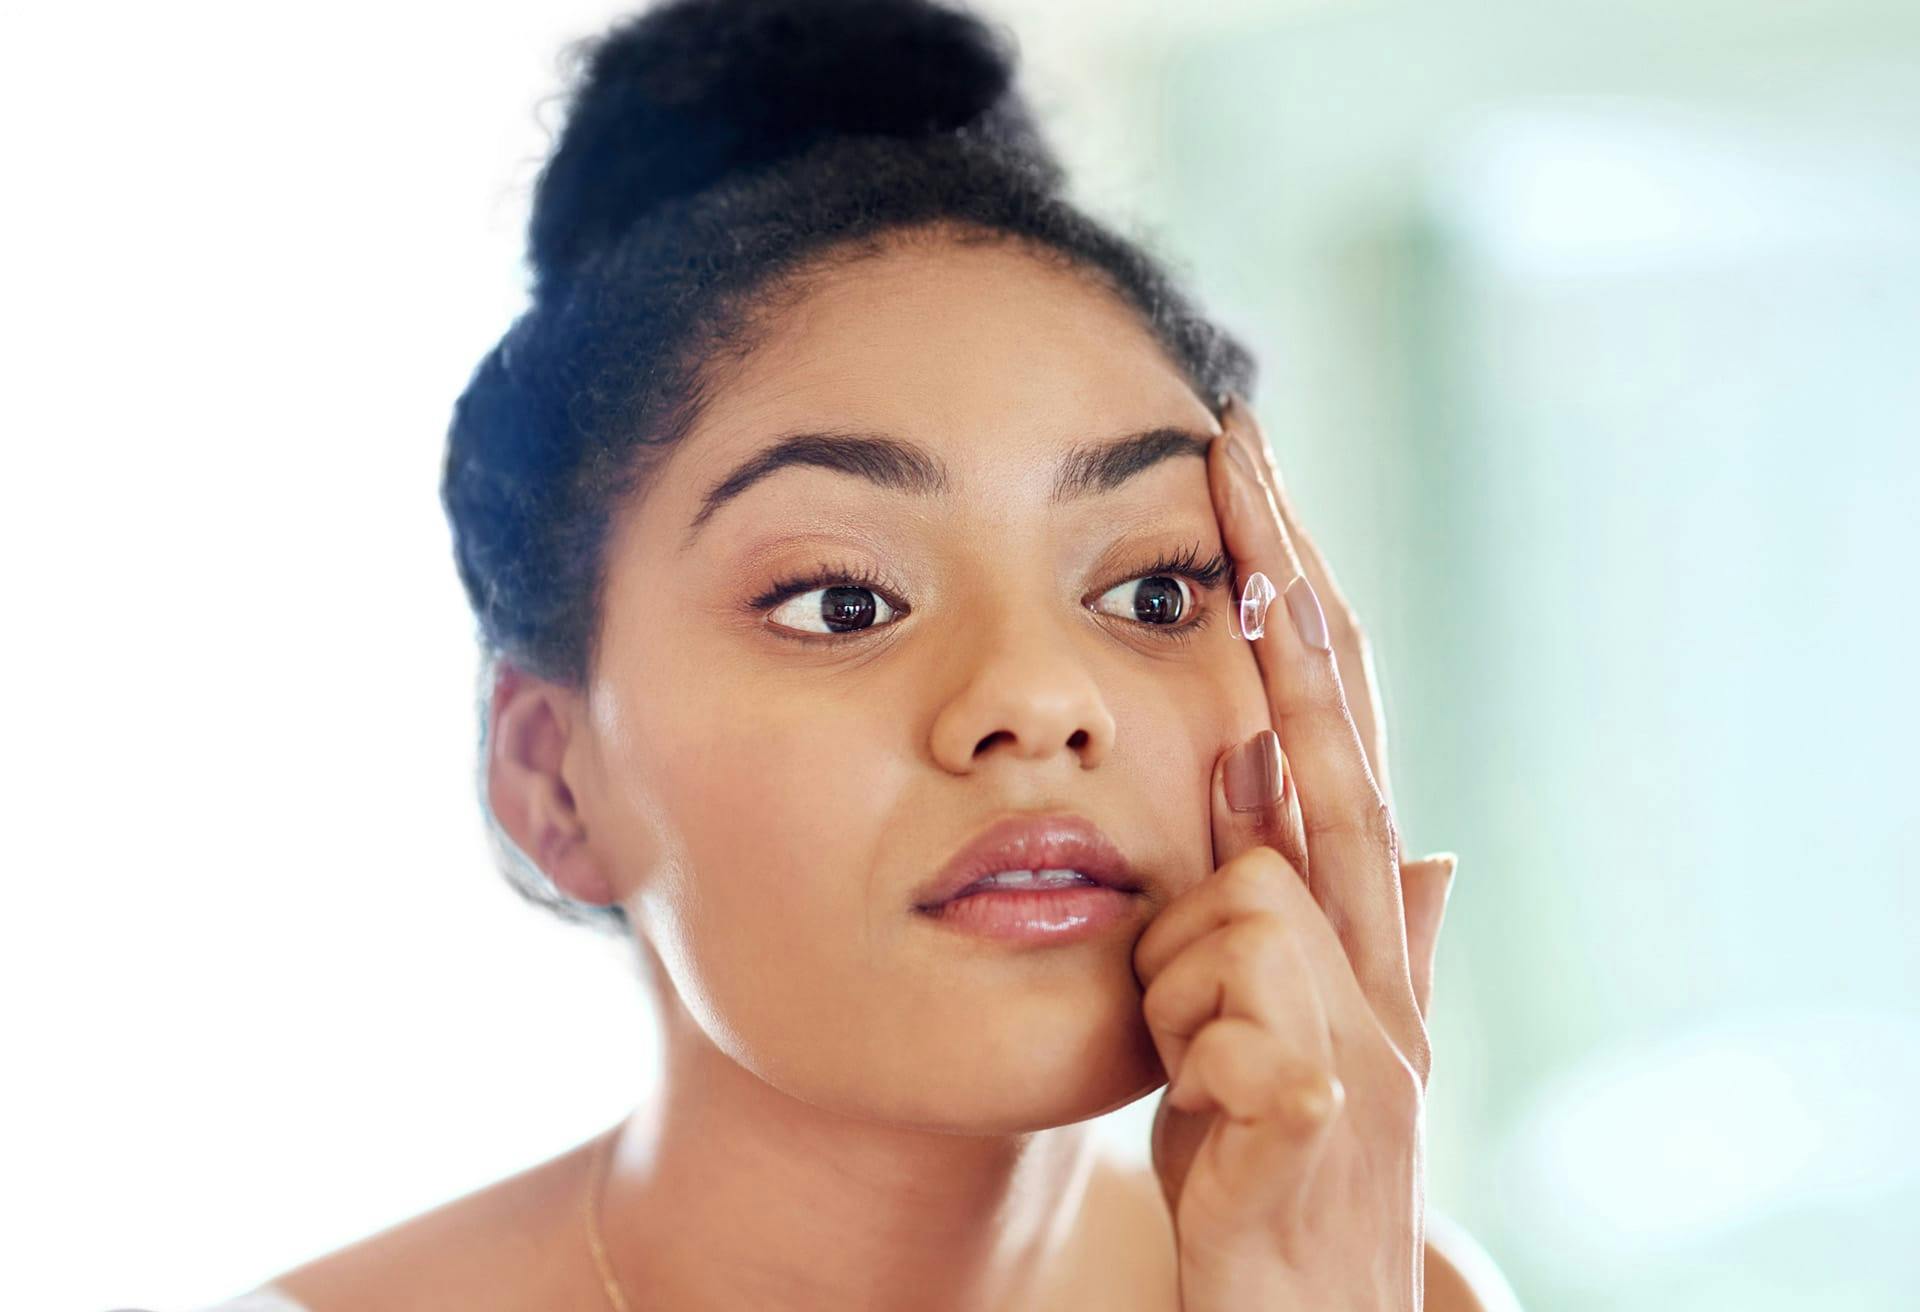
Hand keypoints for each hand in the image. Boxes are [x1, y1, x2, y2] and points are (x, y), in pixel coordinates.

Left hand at [1134, 395, 1454, 1309]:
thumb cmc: (1266, 1162)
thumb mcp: (1254, 1020)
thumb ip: (1292, 907)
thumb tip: (1359, 805)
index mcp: (1346, 922)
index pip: (1325, 730)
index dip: (1291, 606)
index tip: (1242, 483)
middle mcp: (1376, 954)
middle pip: (1332, 739)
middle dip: (1282, 590)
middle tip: (1237, 448)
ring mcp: (1370, 1024)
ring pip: (1244, 899)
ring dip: (1181, 981)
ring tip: (1197, 1078)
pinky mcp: (1329, 1102)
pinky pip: (1236, 1021)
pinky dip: (1199, 1057)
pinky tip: (1215, 1115)